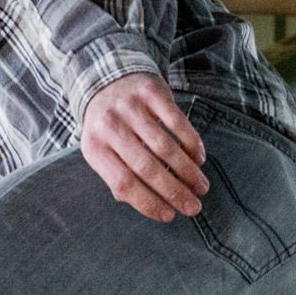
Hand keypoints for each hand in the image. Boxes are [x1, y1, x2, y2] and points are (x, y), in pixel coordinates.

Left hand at [80, 74, 208, 222]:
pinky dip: (191, 144)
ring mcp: (130, 107)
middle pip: (147, 168)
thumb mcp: (102, 151)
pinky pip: (177, 122)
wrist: (106, 78)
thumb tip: (151, 206)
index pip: (123, 183)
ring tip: (201, 187)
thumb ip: (119, 177)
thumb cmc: (108, 127)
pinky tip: (199, 159)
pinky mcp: (150, 91)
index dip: (148, 203)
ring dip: (188, 171)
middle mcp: (109, 126)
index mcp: (94, 148)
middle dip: (174, 192)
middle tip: (193, 207)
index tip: (169, 216)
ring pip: (165, 147)